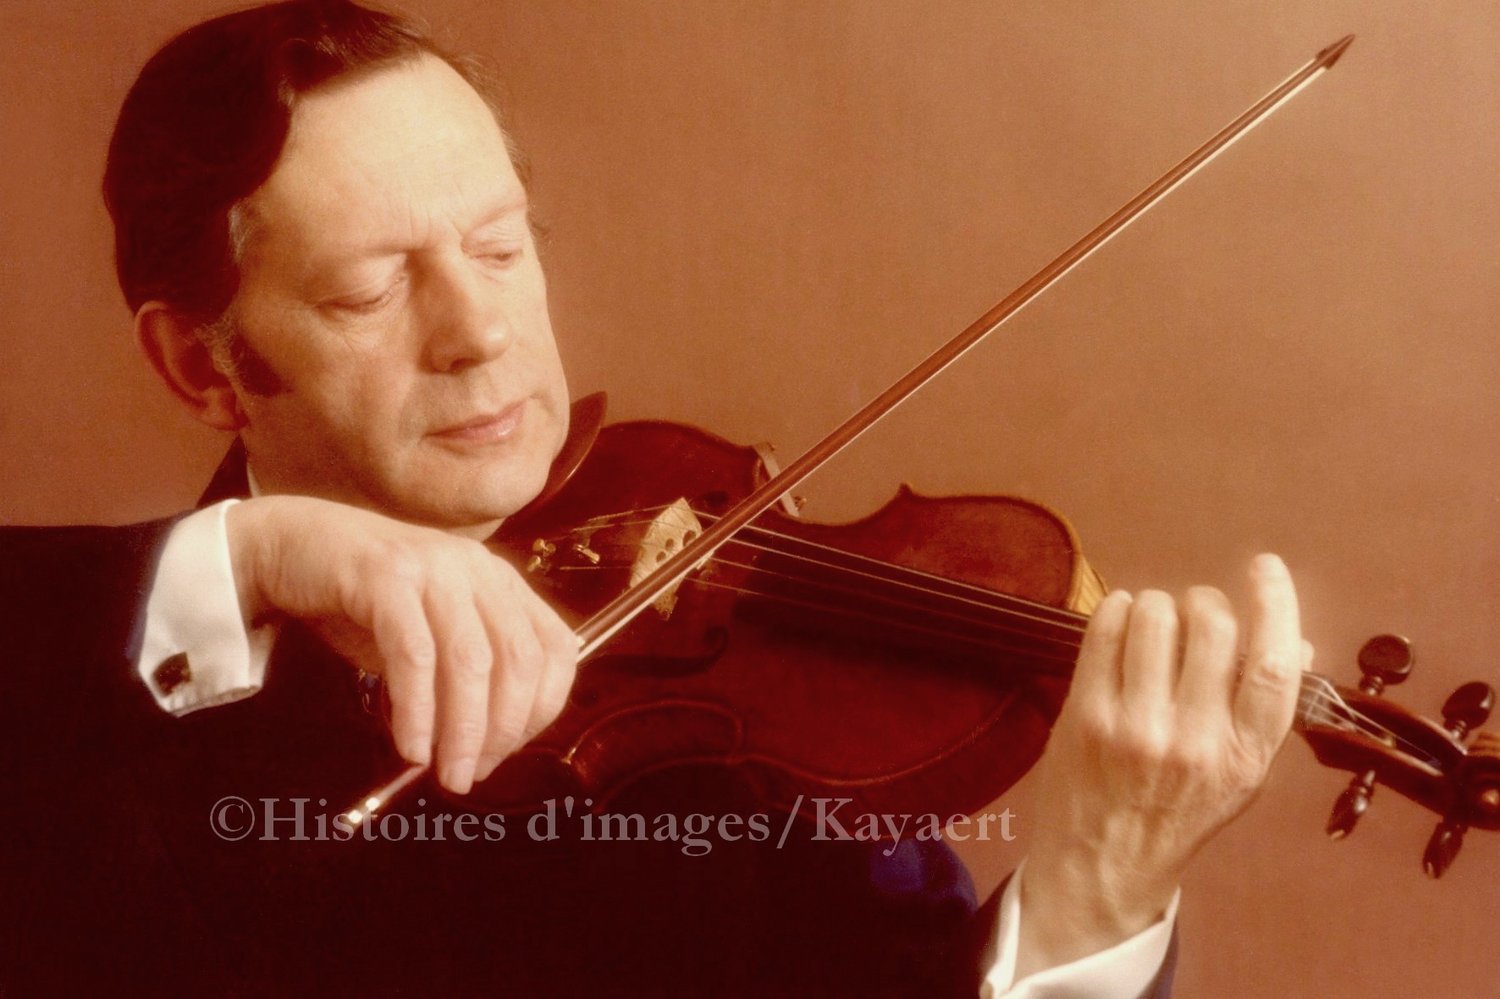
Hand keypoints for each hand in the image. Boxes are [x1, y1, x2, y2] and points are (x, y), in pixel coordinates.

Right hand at [225, 495, 577, 793]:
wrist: (289, 546)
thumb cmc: (363, 602)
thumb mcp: (429, 635)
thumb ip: (462, 679)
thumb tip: (483, 749)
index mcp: (500, 582)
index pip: (556, 648)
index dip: (543, 708)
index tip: (509, 750)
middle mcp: (477, 569)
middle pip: (518, 659)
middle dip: (503, 730)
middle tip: (474, 772)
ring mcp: (434, 568)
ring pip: (471, 661)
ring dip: (463, 731)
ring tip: (448, 773)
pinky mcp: (386, 577)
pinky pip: (414, 656)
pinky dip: (417, 710)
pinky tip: (411, 746)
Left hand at [1015, 554, 1307, 978]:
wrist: (1103, 866)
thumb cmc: (1177, 812)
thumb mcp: (1241, 774)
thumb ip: (1266, 708)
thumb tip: (1297, 639)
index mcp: (1246, 755)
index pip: (1273, 663)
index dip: (1275, 603)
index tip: (1266, 568)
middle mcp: (1195, 740)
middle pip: (1211, 625)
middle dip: (1204, 601)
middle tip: (1193, 613)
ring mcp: (1136, 726)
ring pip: (1154, 616)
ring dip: (1155, 604)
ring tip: (1153, 625)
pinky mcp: (1085, 715)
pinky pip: (1104, 630)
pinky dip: (1115, 611)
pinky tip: (1120, 623)